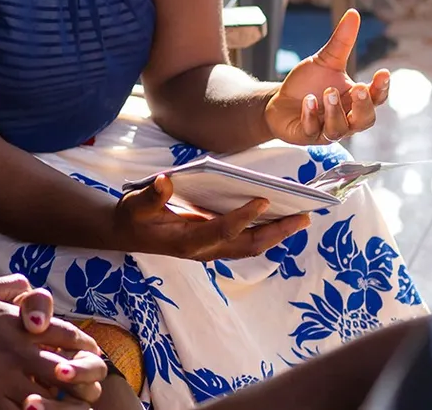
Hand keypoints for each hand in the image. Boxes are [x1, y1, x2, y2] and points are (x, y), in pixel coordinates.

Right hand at [0, 275, 107, 408]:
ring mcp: (0, 374)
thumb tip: (32, 289)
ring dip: (62, 405)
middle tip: (89, 390)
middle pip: (67, 370)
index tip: (92, 354)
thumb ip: (11, 286)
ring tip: (72, 409)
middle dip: (84, 382)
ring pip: (48, 398)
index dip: (86, 346)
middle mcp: (14, 348)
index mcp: (17, 321)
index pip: (67, 334)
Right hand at [114, 174, 309, 261]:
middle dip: (277, 233)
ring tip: (300, 219)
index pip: (221, 231)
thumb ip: (151, 196)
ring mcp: (211, 250)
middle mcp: (203, 250)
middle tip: (303, 217)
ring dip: (276, 234)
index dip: (242, 218)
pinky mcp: (214, 245)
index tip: (262, 200)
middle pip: (247, 246)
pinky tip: (279, 219)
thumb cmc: (134, 217)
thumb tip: (165, 181)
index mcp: (186, 241)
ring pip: (250, 247)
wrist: (128, 233)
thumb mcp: (136, 205)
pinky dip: (265, 233)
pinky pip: (245, 243)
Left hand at [264, 10, 390, 145]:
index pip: (376, 97)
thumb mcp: (326, 61)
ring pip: (340, 129)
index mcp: (355, 100)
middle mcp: (346, 118)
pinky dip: (311, 116)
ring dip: (335, 111)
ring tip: (328, 92)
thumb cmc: (309, 84)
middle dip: (364, 105)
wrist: (281, 102)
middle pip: (366, 120)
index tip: (383, 73)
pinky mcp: (308, 136)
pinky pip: (313, 130)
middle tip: (359, 87)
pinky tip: (308, 101)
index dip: (382, 88)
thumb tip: (353, 13)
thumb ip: (341, 42)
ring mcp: (328, 130)